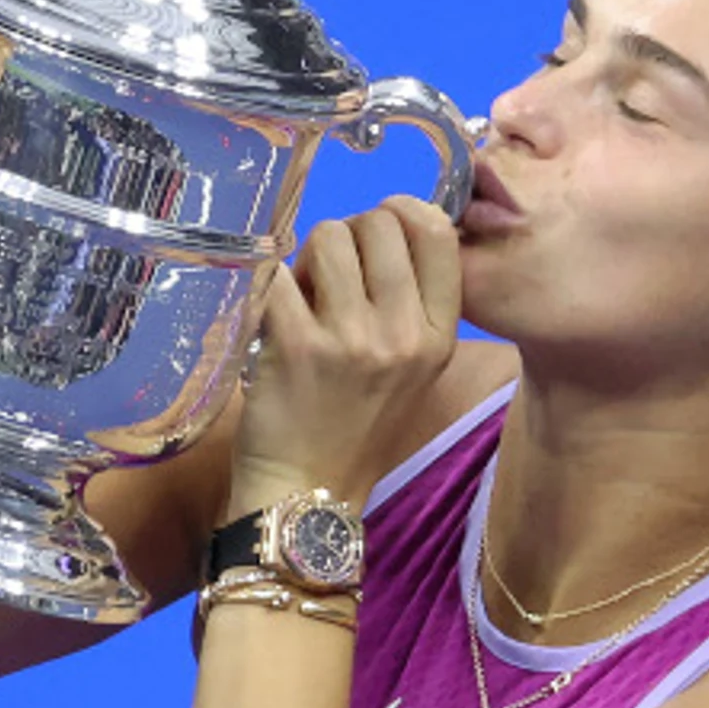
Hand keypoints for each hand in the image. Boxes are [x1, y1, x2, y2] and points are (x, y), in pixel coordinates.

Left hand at [236, 194, 463, 501]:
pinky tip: (271, 310)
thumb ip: (408, 304)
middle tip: (329, 273)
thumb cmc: (355, 429)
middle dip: (348, 233)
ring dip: (308, 254)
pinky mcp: (296, 344)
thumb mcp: (412, 370)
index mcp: (439, 336)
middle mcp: (403, 333)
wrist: (308, 496)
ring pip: (330, 236)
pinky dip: (269, 281)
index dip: (402, 211)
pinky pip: (279, 273)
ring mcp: (351, 338)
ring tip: (301, 294)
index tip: (377, 226)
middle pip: (380, 224)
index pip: (438, 233)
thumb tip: (382, 226)